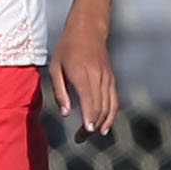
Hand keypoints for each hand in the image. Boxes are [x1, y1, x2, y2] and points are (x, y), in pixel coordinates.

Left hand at [49, 19, 118, 140]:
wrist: (87, 31)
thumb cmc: (67, 49)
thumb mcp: (55, 68)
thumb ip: (60, 92)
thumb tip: (66, 114)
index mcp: (82, 74)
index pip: (89, 101)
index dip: (89, 118)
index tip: (86, 131)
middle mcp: (98, 77)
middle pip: (99, 107)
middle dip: (91, 126)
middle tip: (80, 138)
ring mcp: (107, 78)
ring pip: (109, 106)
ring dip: (102, 123)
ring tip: (91, 134)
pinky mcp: (111, 79)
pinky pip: (114, 100)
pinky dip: (111, 114)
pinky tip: (105, 126)